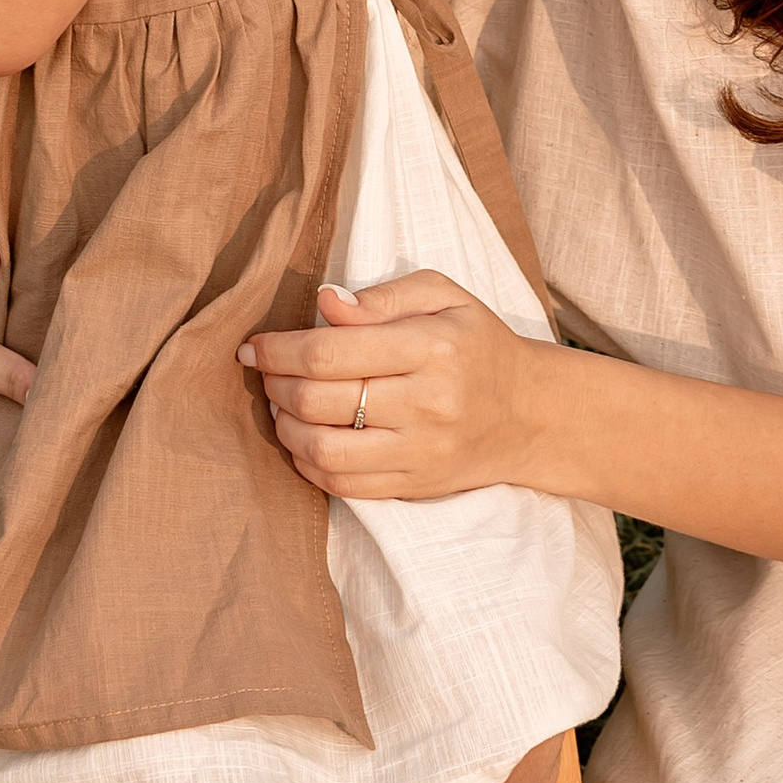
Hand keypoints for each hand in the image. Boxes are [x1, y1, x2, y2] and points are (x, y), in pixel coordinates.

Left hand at [240, 271, 540, 499]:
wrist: (529, 413)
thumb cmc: (477, 343)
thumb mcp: (444, 296)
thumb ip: (382, 297)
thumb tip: (325, 303)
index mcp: (431, 348)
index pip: (330, 352)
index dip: (278, 349)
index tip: (253, 345)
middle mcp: (426, 404)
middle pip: (318, 401)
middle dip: (274, 384)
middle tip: (265, 371)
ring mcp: (420, 452)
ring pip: (323, 450)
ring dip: (284, 427)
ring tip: (280, 404)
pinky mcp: (414, 486)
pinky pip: (342, 485)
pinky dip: (308, 463)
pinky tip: (303, 438)